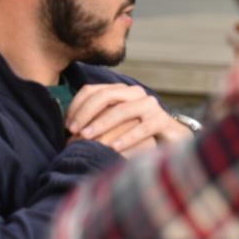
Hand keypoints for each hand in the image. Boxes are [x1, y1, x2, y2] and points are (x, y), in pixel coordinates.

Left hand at [66, 84, 192, 154]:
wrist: (171, 141)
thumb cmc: (135, 134)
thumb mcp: (113, 126)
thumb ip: (96, 121)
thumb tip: (68, 127)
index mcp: (121, 92)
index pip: (92, 90)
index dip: (77, 106)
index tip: (66, 126)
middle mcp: (136, 94)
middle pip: (106, 95)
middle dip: (86, 113)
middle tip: (74, 131)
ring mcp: (151, 106)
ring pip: (122, 110)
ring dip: (102, 123)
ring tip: (88, 138)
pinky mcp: (163, 121)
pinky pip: (143, 128)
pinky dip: (126, 138)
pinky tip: (113, 148)